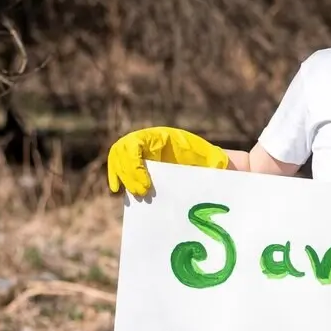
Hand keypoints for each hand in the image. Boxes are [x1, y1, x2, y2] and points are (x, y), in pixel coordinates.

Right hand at [106, 127, 228, 196]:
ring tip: (131, 194)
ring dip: (120, 174)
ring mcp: (140, 150)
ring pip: (118, 156)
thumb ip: (212, 162)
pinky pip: (119, 165)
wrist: (204, 161)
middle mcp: (148, 140)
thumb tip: (215, 170)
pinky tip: (117, 189)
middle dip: (129, 173)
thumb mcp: (211, 158)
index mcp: (163, 136)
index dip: (135, 163)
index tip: (146, 185)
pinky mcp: (138, 161)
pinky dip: (116, 175)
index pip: (137, 142)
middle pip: (124, 150)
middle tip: (140, 193)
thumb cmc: (207, 159)